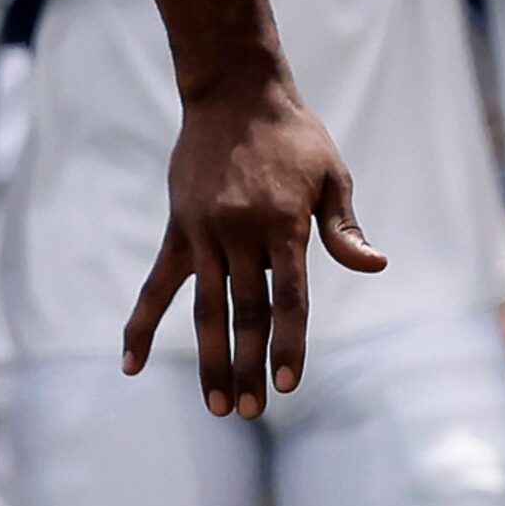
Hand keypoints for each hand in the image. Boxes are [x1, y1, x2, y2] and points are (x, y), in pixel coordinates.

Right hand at [120, 77, 383, 417]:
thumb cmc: (296, 137)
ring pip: (205, 309)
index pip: (289, 296)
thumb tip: (374, 265)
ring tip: (216, 404)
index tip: (290, 382)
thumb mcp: (332, 175)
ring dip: (209, 359)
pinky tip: (129, 363)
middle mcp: (240, 233)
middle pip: (245, 312)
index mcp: (284, 223)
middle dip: (248, 365)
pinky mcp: (178, 230)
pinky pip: (157, 286)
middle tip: (252, 410)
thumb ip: (343, 228)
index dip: (288, 342)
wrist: (235, 95)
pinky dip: (141, 325)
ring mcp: (203, 234)